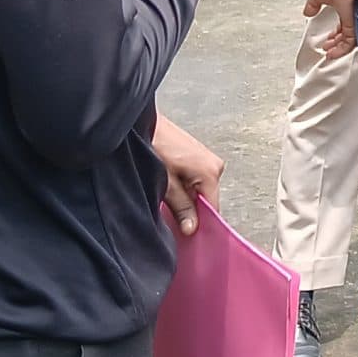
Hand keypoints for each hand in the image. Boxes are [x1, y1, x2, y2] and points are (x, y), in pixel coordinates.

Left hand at [150, 113, 223, 236]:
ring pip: (200, 190)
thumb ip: (181, 207)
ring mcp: (208, 159)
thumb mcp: (165, 183)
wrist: (142, 122)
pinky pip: (196, 180)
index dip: (199, 223)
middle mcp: (215, 165)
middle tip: (170, 214)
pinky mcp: (199, 156)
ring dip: (185, 198)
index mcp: (211, 172)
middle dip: (190, 209)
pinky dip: (184, 187)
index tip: (185, 233)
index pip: (213, 209)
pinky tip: (168, 186)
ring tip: (166, 197)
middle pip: (206, 200)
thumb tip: (192, 228)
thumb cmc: (154, 147)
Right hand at [304, 0, 356, 57]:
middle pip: (347, 32)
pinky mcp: (356, 24)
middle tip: (329, 47)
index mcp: (346, 5)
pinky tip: (334, 53)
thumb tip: (307, 11)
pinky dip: (342, 50)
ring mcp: (356, 19)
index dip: (336, 32)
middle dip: (337, 42)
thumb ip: (313, 4)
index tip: (330, 37)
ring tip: (330, 54)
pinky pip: (350, 42)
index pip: (344, 23)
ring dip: (338, 48)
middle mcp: (354, 13)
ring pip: (350, 39)